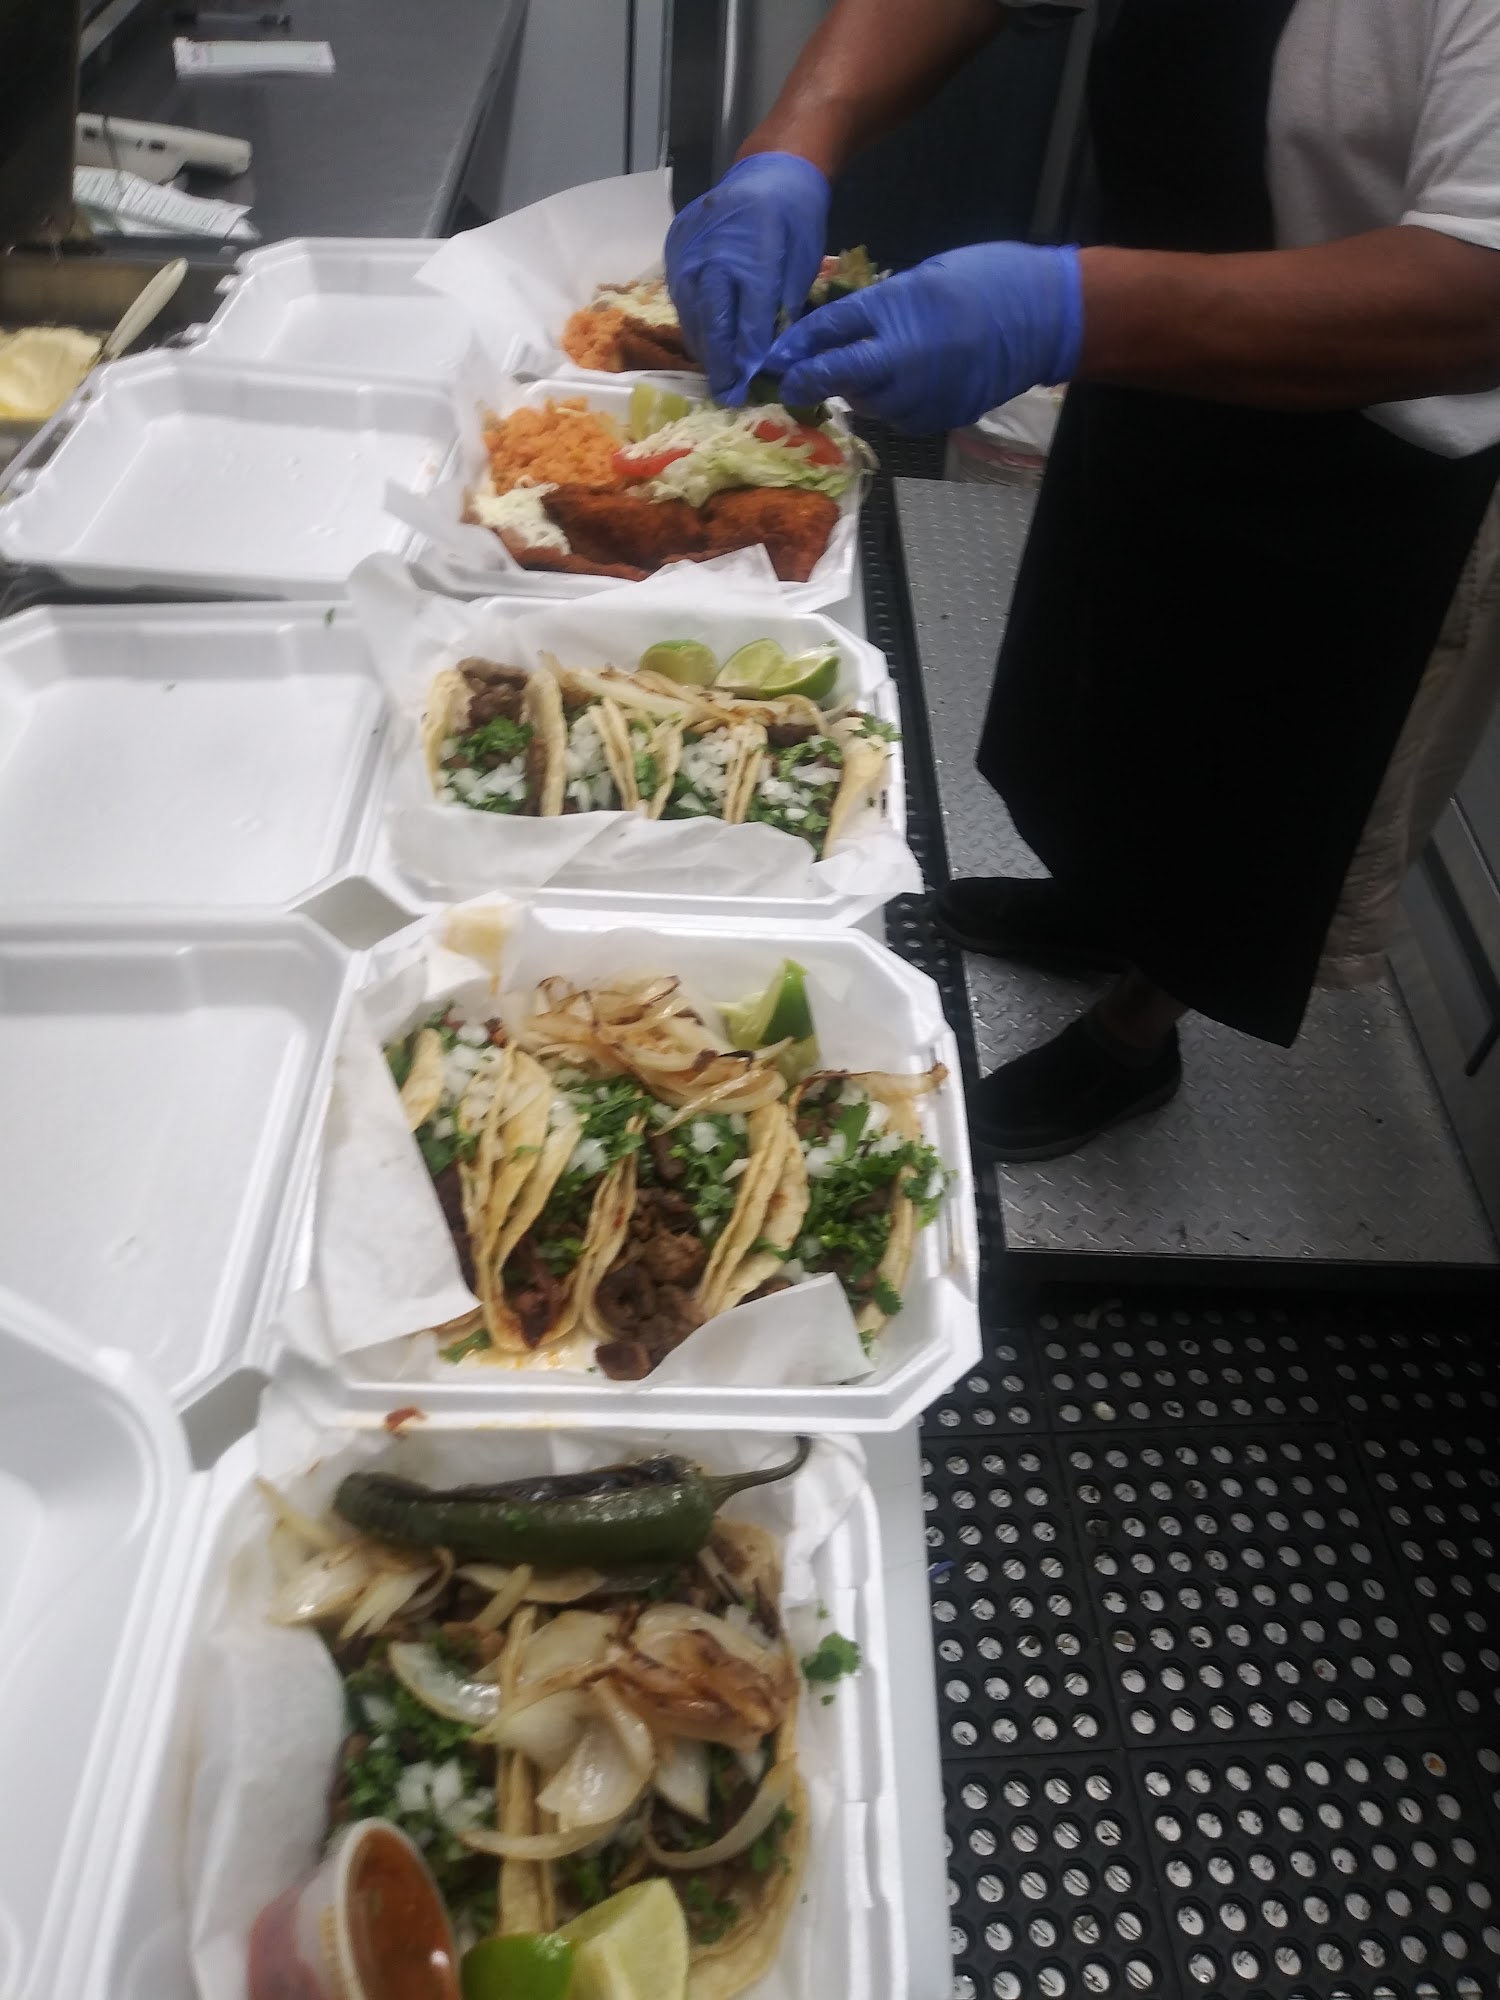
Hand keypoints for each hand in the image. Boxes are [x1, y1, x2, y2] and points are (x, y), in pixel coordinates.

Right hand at [666, 152, 830, 402]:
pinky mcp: (674, 250)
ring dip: (704, 348)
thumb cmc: (794, 221)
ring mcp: (688, 251)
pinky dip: (694, 324)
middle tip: (727, 396)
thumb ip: (782, 310)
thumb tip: (767, 360)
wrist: (768, 172)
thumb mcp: (802, 264)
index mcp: (755, 253)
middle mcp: (713, 253)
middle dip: (720, 363)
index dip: (745, 359)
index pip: (747, 320)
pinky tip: (708, 344)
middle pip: (712, 321)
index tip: (744, 390)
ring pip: (691, 313)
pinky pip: (680, 298)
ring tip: (718, 377)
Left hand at [763, 241, 1083, 432]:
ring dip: (855, 391)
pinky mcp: (938, 418)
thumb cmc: (985, 280)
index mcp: (893, 313)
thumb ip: (876, 309)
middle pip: (838, 378)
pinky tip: (903, 383)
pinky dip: (891, 402)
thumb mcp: (920, 279)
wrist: (1045, 317)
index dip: (795, 347)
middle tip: (790, 383)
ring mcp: (920, 396)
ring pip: (867, 402)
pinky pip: (899, 415)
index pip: (828, 335)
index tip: (772, 357)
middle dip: (810, 380)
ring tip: (863, 371)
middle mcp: (900, 361)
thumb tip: (833, 329)